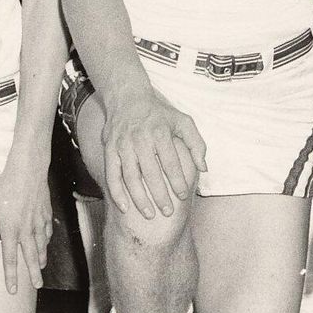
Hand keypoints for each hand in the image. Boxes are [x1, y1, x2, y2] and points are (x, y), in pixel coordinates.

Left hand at [0, 157, 54, 293]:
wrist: (27, 170)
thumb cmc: (5, 188)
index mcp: (11, 230)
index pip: (10, 259)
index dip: (11, 276)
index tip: (12, 290)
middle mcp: (26, 230)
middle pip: (31, 256)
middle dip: (34, 273)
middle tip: (38, 286)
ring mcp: (38, 222)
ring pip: (41, 244)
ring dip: (41, 258)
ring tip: (41, 268)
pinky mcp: (45, 213)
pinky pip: (47, 230)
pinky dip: (47, 239)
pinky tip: (46, 243)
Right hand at [99, 85, 206, 220]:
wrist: (128, 98)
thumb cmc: (160, 114)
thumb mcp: (183, 121)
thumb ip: (197, 144)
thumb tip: (203, 168)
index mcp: (160, 132)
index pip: (171, 162)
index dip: (178, 181)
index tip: (183, 196)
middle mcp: (140, 139)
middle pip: (151, 173)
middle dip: (160, 195)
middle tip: (168, 212)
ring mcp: (123, 145)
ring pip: (131, 177)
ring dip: (140, 199)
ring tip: (150, 215)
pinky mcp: (110, 150)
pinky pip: (112, 175)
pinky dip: (117, 193)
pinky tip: (125, 208)